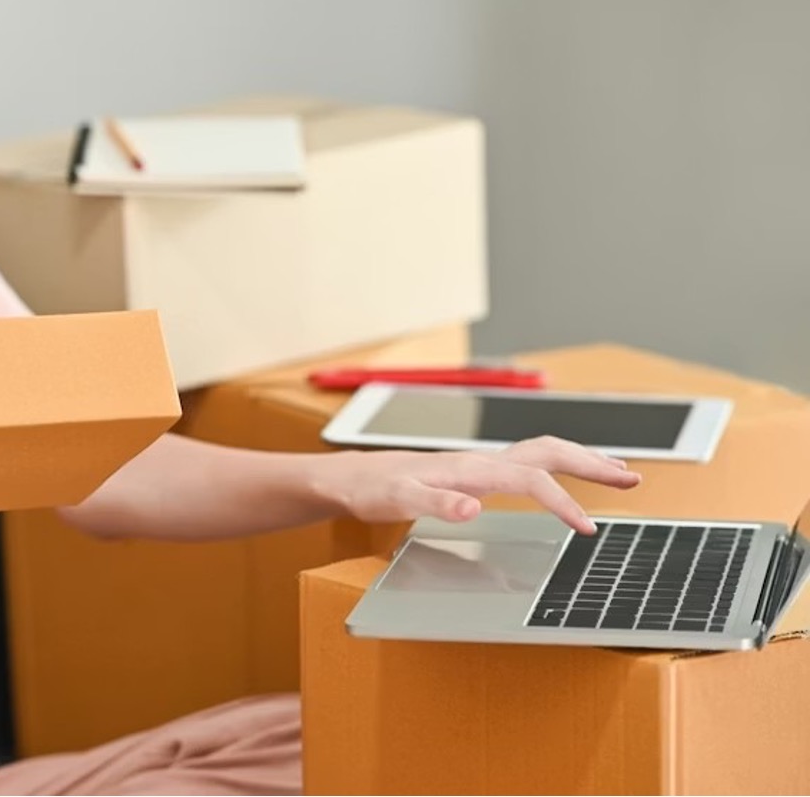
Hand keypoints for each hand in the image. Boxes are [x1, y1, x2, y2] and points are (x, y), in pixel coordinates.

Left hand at [318, 435, 640, 533]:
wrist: (348, 477)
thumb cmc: (371, 490)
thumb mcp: (398, 502)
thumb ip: (434, 504)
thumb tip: (473, 507)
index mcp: (472, 467)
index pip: (532, 479)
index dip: (564, 502)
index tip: (588, 530)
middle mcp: (481, 461)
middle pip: (549, 451)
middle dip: (593, 463)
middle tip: (633, 480)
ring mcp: (478, 465)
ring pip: (541, 453)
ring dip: (581, 460)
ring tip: (617, 472)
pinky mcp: (472, 472)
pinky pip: (527, 464)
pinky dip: (556, 469)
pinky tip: (560, 482)